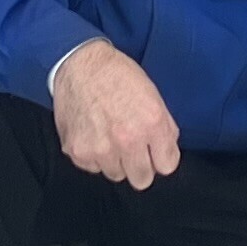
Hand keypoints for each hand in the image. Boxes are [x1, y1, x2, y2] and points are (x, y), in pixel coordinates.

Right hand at [51, 39, 181, 188]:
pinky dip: (94, 156)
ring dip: (116, 161)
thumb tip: (167, 153)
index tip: (155, 152)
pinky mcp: (78, 152)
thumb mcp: (153, 95)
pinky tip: (94, 134)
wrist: (80, 65)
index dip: (161, 158)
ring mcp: (101, 149)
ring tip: (110, 136)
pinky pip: (93, 168)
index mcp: (151, 124)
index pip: (167, 167)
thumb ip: (164, 128)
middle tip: (133, 149)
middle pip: (142, 180)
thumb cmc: (117, 75)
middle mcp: (127, 139)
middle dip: (140, 167)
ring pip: (116, 175)